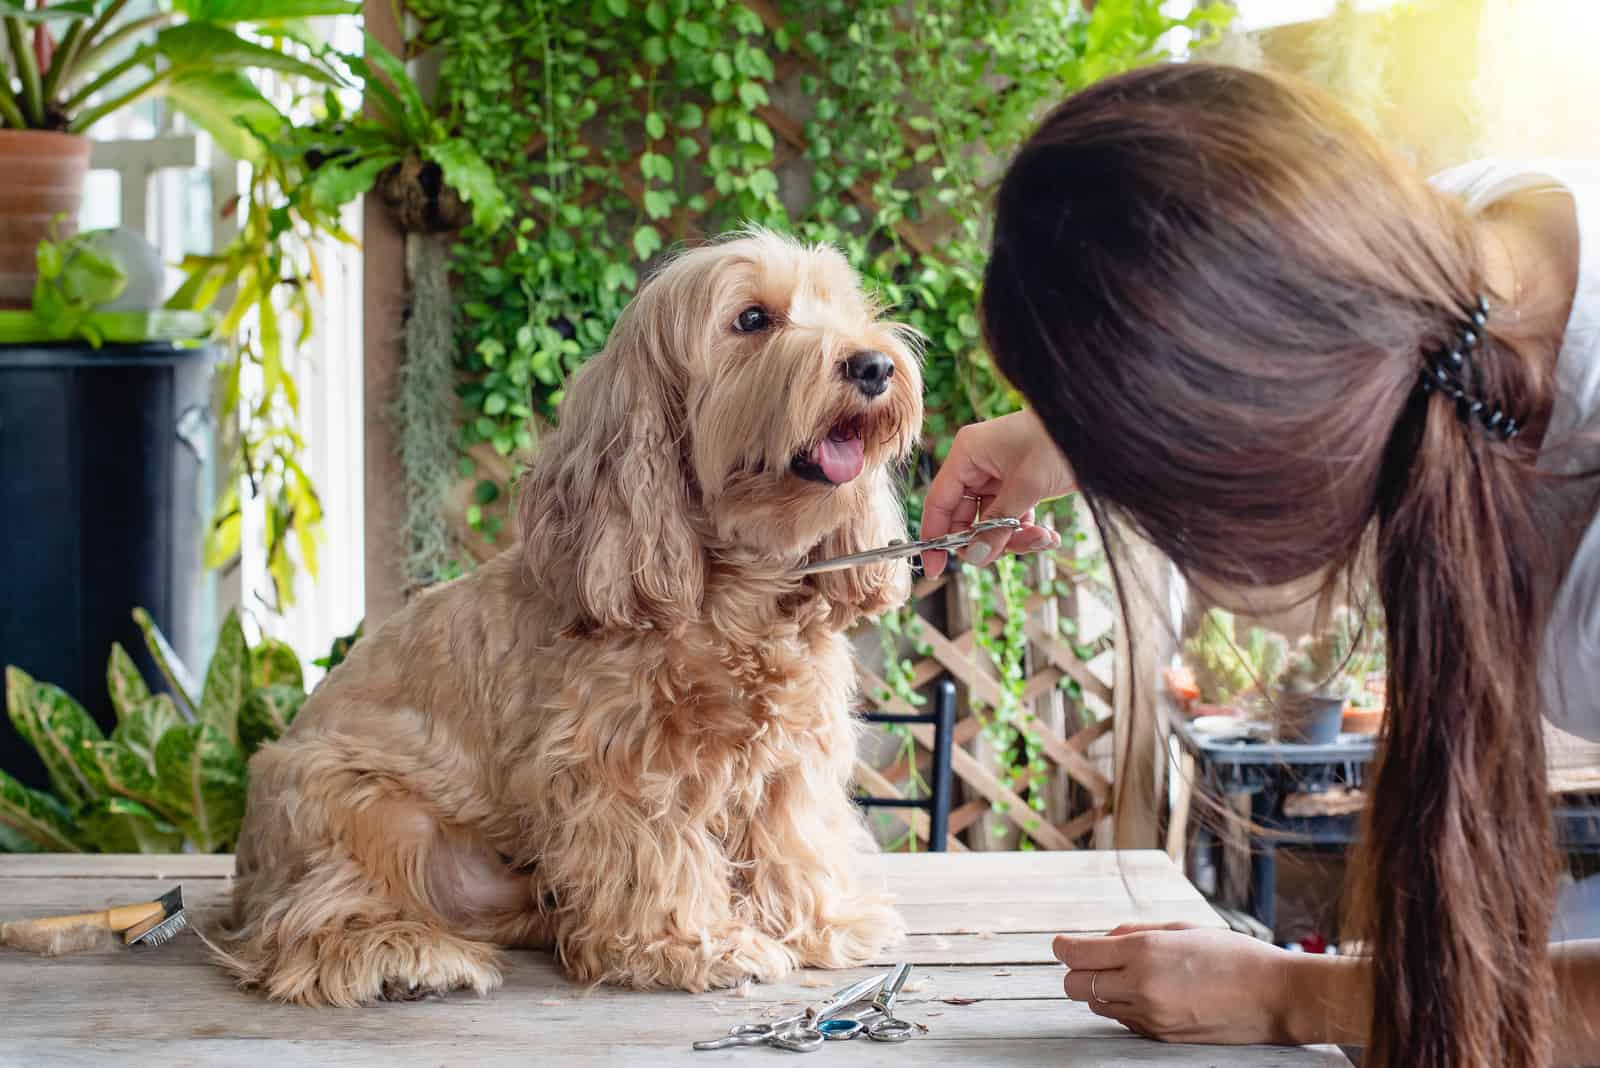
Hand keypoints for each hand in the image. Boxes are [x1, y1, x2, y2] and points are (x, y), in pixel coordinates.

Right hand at [920, 410, 1074, 577]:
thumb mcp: (1026, 487)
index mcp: (968, 453)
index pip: (939, 502)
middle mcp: (978, 464)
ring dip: (1014, 538)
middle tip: (1011, 551)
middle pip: (965, 517)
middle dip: (989, 539)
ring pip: (991, 523)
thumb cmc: (1059, 441)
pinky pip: (1011, 518)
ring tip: (1043, 538)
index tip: (934, 568)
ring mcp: (998, 476)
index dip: (935, 537)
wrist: (1101, 432)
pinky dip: (1027, 531)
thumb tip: (976, 558)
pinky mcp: (1018, 485)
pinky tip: (1049, 536)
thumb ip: (997, 524)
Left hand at [1054, 923, 1299, 1044]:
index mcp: (1145, 952)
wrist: (1275, 997)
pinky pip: (1124, 1022)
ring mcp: (1151, 1017)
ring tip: (1129, 976)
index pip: (1078, 954)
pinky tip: (1150, 995)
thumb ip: (1134, 932)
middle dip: (1077, 972)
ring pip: (1098, 1006)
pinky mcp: (1161, 1037)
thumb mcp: (1181, 928)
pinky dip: (1125, 1007)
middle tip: (1092, 960)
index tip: (1062, 944)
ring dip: (1102, 990)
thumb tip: (1102, 939)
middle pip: (1075, 986)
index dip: (1063, 947)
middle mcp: (1141, 987)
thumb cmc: (1232, 954)